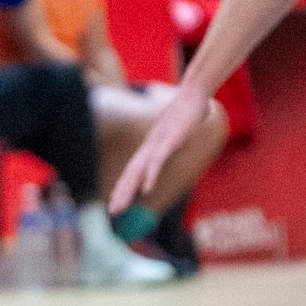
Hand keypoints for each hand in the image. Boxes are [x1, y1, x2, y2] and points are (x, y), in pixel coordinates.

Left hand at [109, 85, 213, 212]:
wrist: (194, 93)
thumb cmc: (185, 114)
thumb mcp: (174, 134)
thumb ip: (168, 145)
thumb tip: (166, 153)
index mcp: (150, 147)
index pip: (133, 170)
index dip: (124, 187)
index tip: (116, 205)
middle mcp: (150, 145)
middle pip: (131, 172)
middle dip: (121, 192)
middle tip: (112, 212)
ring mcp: (159, 142)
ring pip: (140, 168)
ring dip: (128, 187)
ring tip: (120, 204)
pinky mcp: (171, 138)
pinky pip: (159, 159)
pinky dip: (150, 173)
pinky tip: (146, 187)